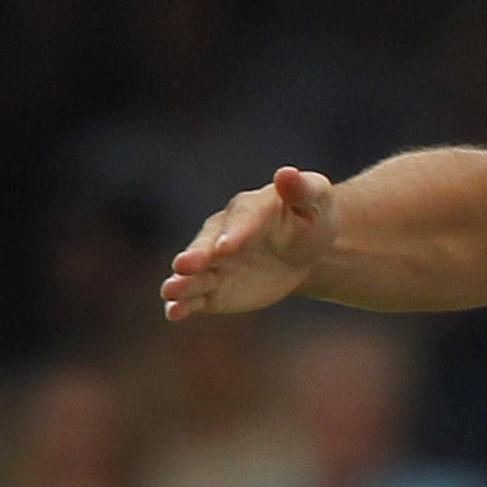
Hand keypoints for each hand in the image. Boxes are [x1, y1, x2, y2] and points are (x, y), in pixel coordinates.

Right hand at [159, 166, 337, 319]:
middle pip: (205, 245)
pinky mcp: (213, 289)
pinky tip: (174, 313)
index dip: (234, 233)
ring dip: (182, 282)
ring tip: (170, 291)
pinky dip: (183, 304)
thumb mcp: (316, 199)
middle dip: (196, 256)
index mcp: (248, 209)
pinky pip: (195, 297)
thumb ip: (302, 189)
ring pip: (194, 273)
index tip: (226, 248)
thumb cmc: (311, 217)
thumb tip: (287, 174)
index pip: (240, 220)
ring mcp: (214, 263)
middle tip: (185, 265)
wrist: (306, 251)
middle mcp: (222, 235)